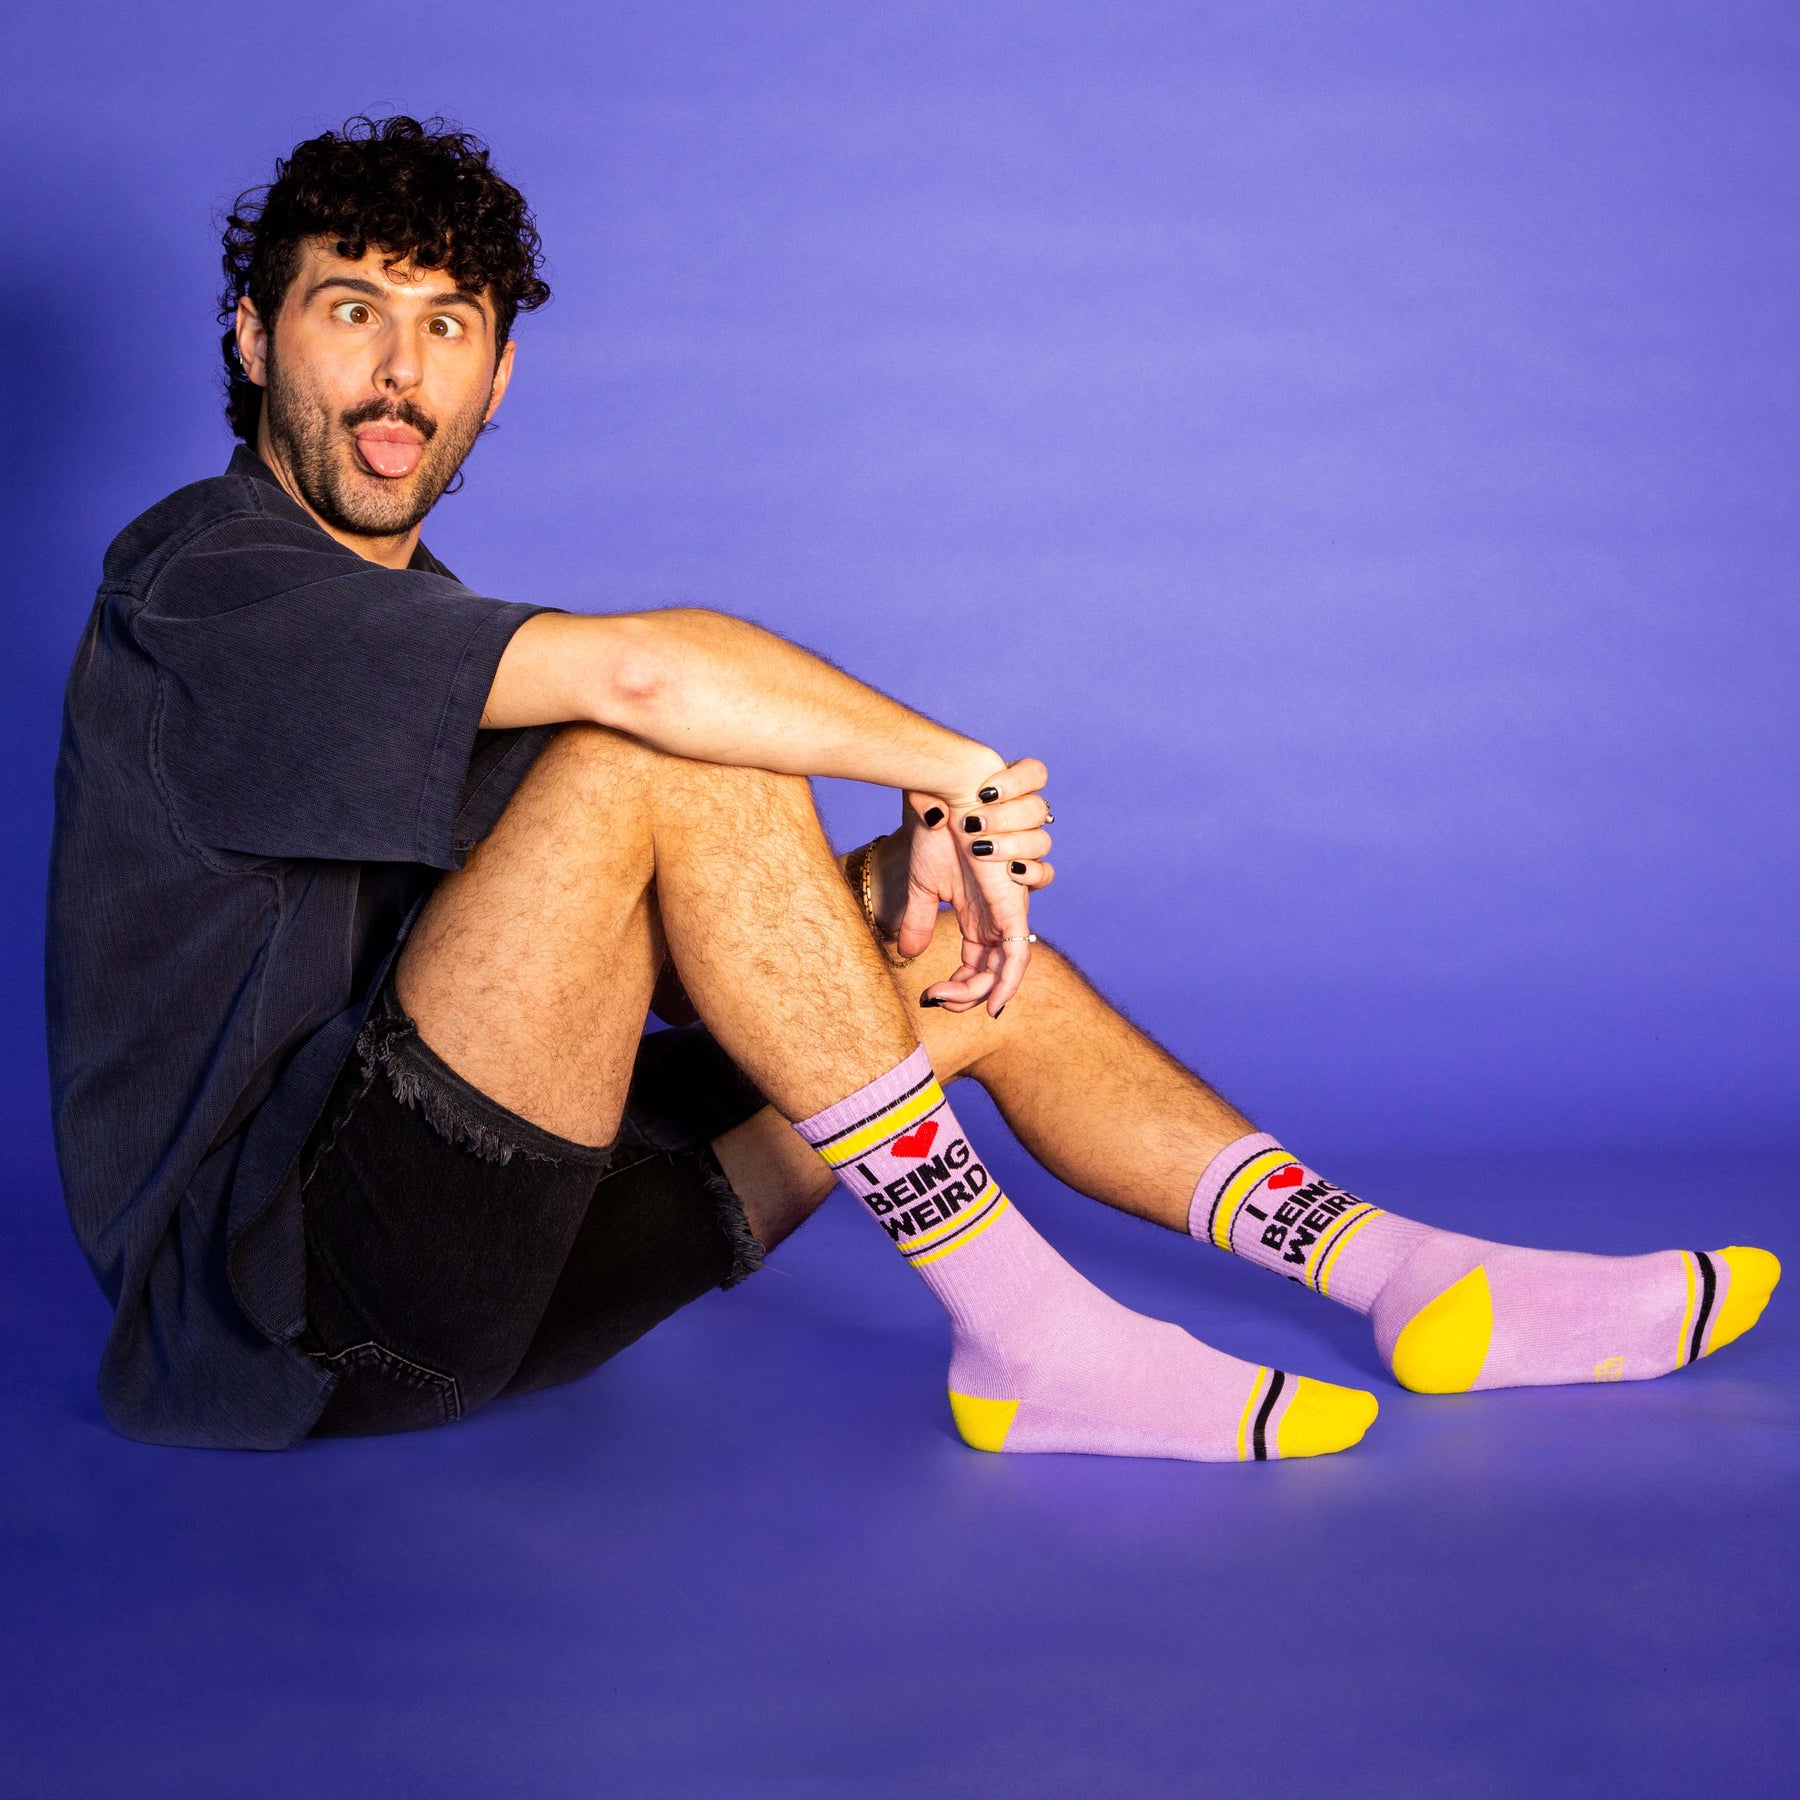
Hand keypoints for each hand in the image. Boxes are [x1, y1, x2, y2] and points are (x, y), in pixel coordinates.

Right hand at [875, 758, 1052, 1016]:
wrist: (949, 797)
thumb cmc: (938, 832)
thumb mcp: (924, 885)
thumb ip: (919, 920)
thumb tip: (906, 953)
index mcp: (978, 915)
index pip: (976, 967)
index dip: (958, 989)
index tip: (928, 996)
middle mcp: (996, 917)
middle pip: (992, 975)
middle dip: (965, 996)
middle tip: (935, 999)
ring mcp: (1007, 914)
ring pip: (1002, 971)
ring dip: (973, 989)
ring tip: (944, 991)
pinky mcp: (1013, 907)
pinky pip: (1018, 957)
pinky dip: (1008, 983)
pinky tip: (992, 1003)